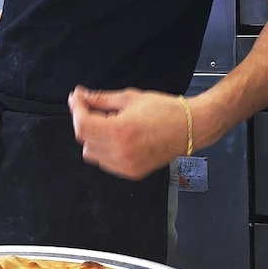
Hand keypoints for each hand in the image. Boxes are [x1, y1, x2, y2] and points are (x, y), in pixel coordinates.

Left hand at [67, 86, 187, 179]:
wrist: (190, 128)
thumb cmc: (164, 110)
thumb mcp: (130, 98)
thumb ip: (101, 99)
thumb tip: (80, 95)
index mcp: (120, 131)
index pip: (82, 124)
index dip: (76, 109)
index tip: (77, 98)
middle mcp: (121, 152)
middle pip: (83, 139)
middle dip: (84, 121)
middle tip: (93, 107)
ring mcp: (126, 166)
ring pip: (91, 153)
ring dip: (93, 137)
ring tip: (110, 123)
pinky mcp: (131, 173)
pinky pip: (105, 162)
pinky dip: (104, 149)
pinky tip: (117, 137)